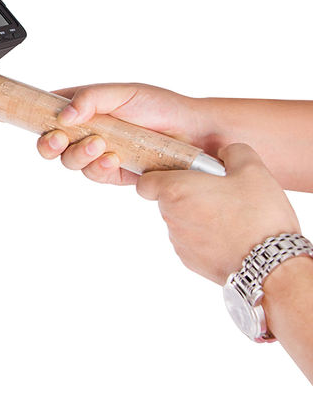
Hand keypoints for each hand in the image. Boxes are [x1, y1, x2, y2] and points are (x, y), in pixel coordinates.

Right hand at [37, 83, 204, 184]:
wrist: (195, 134)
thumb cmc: (162, 107)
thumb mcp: (125, 92)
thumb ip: (91, 98)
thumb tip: (64, 114)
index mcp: (85, 106)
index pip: (50, 110)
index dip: (35, 116)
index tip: (29, 119)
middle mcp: (88, 130)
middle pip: (51, 142)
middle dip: (49, 144)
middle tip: (60, 139)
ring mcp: (99, 152)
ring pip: (69, 161)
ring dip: (79, 154)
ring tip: (100, 145)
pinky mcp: (113, 172)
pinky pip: (94, 175)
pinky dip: (99, 168)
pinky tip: (114, 160)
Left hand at [136, 143, 299, 282]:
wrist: (271, 264)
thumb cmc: (258, 216)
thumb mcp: (253, 170)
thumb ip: (234, 153)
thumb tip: (226, 153)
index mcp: (176, 191)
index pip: (146, 182)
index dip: (161, 176)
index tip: (183, 174)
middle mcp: (170, 217)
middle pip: (168, 200)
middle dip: (189, 194)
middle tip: (220, 193)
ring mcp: (179, 242)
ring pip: (182, 222)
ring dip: (199, 216)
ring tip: (232, 216)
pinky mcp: (191, 262)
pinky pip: (193, 242)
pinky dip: (207, 237)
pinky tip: (232, 235)